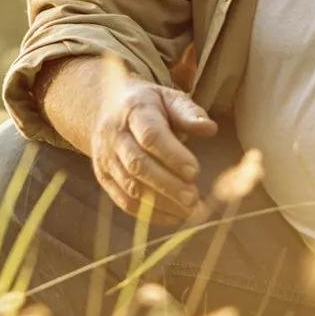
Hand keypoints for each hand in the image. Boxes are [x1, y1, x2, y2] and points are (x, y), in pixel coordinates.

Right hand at [87, 69, 218, 224]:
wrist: (105, 108)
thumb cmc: (148, 105)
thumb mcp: (168, 98)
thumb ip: (188, 112)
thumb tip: (210, 128)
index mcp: (134, 110)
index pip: (150, 136)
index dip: (173, 156)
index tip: (195, 172)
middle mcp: (115, 135)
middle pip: (138, 164)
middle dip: (167, 184)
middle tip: (193, 199)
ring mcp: (106, 158)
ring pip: (130, 186)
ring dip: (161, 203)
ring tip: (189, 211)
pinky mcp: (104, 177)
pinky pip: (124, 201)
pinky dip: (149, 214)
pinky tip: (174, 217)